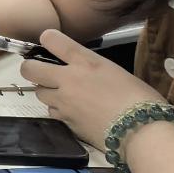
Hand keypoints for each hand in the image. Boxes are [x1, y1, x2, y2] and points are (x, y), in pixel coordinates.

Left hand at [23, 30, 161, 151]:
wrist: (143, 133)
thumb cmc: (141, 100)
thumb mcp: (117, 72)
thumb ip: (93, 68)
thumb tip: (85, 71)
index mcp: (85, 62)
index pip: (51, 39)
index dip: (49, 39)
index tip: (51, 43)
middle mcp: (69, 79)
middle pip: (29, 69)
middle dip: (32, 68)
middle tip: (44, 72)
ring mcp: (64, 102)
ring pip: (39, 92)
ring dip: (48, 92)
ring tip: (64, 95)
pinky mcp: (66, 123)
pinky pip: (52, 112)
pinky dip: (59, 111)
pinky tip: (73, 113)